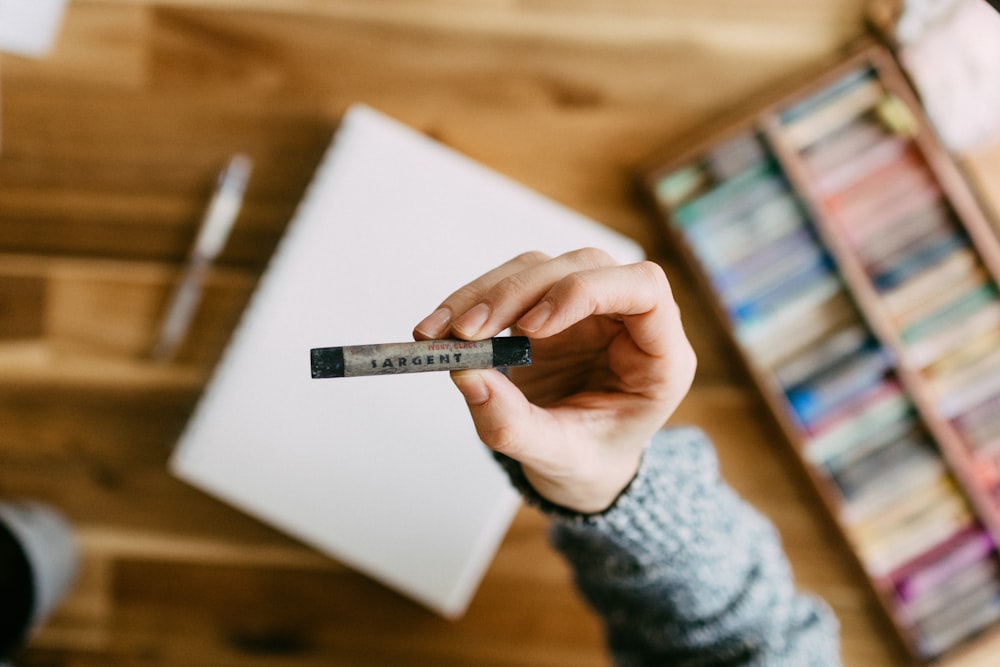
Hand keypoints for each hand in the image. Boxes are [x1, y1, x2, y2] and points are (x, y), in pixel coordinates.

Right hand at [413, 248, 695, 513]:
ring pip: (539, 268)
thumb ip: (515, 425)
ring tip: (441, 334)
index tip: (530, 328)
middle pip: (581, 268)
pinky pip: (510, 284)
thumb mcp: (557, 458)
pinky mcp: (550, 305)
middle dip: (517, 295)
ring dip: (486, 295)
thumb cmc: (588, 460)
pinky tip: (440, 330)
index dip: (587, 291)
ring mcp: (589, 307)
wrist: (583, 466)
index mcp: (660, 356)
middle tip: (467, 333)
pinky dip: (471, 303)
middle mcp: (629, 319)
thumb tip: (466, 375)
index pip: (644, 288)